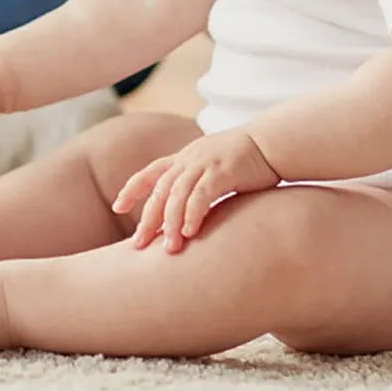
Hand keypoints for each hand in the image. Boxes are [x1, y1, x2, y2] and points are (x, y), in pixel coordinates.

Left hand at [112, 129, 280, 251]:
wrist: (275, 142)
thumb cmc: (249, 162)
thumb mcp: (215, 170)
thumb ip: (200, 186)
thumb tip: (189, 214)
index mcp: (185, 158)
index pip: (150, 173)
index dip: (132, 189)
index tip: (117, 207)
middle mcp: (189, 159)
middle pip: (159, 190)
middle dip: (148, 218)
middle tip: (138, 244)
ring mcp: (204, 163)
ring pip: (177, 194)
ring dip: (171, 222)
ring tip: (169, 248)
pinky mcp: (222, 170)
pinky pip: (201, 194)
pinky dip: (192, 214)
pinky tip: (189, 232)